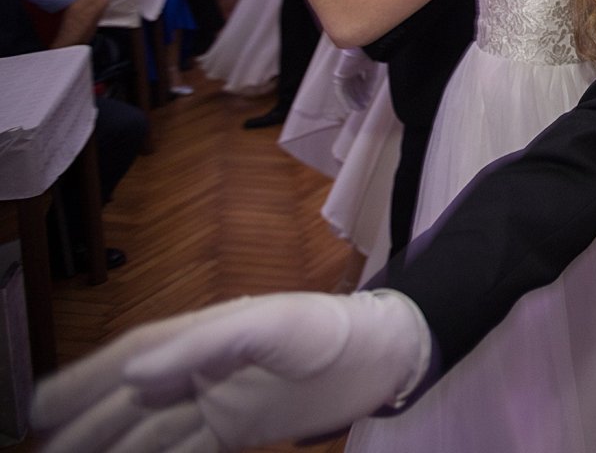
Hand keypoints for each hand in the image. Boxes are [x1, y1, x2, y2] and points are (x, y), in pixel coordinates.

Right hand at [34, 290, 429, 452]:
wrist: (383, 355)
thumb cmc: (328, 329)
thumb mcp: (267, 327)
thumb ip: (201, 346)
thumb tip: (133, 371)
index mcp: (202, 337)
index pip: (130, 359)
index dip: (82, 382)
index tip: (40, 407)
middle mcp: (201, 369)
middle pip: (130, 403)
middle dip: (86, 427)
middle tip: (44, 452)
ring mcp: (218, 400)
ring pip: (149, 432)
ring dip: (112, 451)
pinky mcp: (240, 427)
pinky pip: (185, 451)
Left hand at [334, 48, 375, 112]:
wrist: (362, 49)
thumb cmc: (368, 56)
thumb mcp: (371, 72)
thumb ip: (369, 84)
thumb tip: (368, 97)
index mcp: (356, 66)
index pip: (359, 82)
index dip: (363, 92)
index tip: (367, 101)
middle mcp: (348, 70)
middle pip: (352, 87)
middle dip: (357, 98)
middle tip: (363, 107)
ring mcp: (343, 73)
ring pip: (347, 91)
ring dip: (352, 101)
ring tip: (358, 109)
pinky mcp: (339, 76)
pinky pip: (341, 91)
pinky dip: (345, 99)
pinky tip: (350, 106)